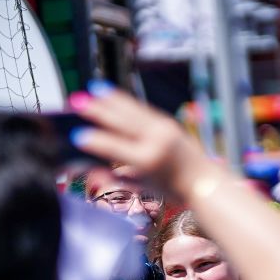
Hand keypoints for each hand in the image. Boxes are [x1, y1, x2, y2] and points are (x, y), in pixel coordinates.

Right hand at [70, 86, 207, 196]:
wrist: (203, 181)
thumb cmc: (172, 189)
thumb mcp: (141, 186)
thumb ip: (115, 178)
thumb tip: (90, 170)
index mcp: (147, 161)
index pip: (115, 148)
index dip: (95, 142)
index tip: (76, 136)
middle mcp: (156, 141)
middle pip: (121, 122)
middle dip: (97, 111)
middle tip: (76, 102)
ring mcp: (163, 129)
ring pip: (131, 110)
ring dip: (110, 100)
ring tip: (91, 90)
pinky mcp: (168, 122)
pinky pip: (141, 109)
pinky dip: (125, 101)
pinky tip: (111, 94)